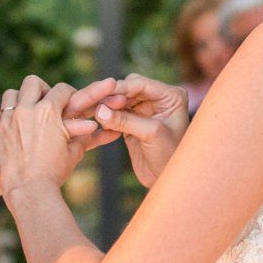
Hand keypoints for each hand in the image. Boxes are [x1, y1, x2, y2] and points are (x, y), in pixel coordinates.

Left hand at [0, 77, 80, 195]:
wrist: (31, 191)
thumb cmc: (55, 173)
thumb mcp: (74, 152)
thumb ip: (82, 135)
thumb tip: (91, 126)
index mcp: (49, 112)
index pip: (62, 89)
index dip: (69, 94)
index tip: (69, 102)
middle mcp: (26, 110)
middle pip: (32, 82)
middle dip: (42, 89)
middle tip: (46, 102)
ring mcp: (7, 121)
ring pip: (9, 94)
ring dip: (17, 99)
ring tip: (24, 111)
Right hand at [67, 74, 188, 188]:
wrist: (167, 178)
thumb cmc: (170, 156)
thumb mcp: (150, 134)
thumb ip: (125, 120)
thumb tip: (99, 110)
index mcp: (170, 96)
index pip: (141, 84)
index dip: (121, 87)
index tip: (102, 90)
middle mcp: (158, 99)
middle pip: (128, 89)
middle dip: (112, 96)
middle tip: (95, 103)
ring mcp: (144, 110)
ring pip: (119, 100)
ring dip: (106, 106)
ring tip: (92, 111)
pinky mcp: (132, 122)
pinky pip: (115, 114)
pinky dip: (106, 116)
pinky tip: (97, 120)